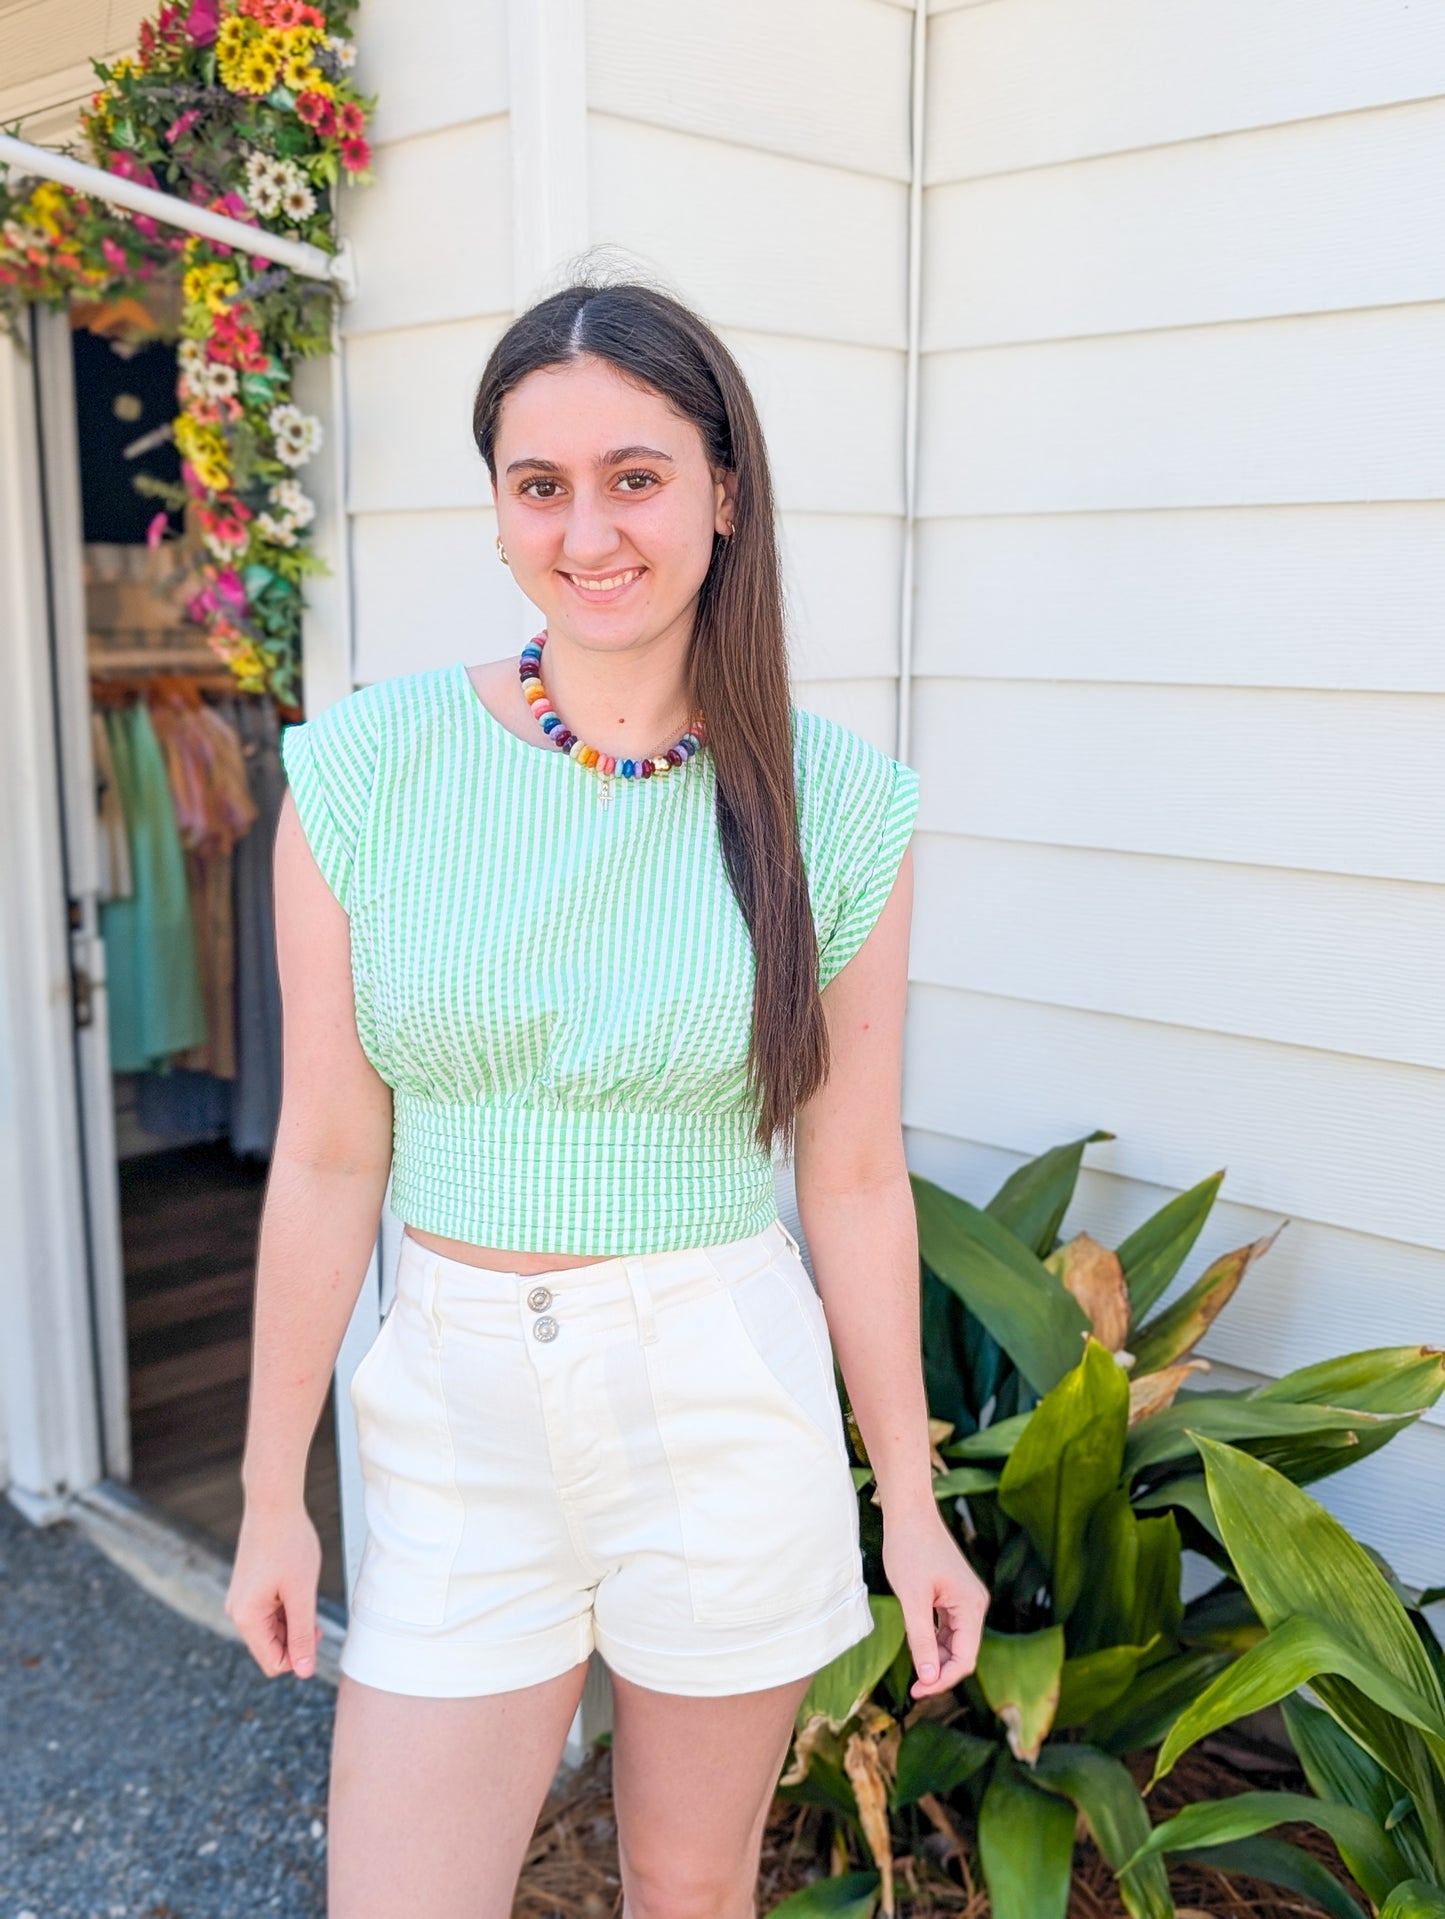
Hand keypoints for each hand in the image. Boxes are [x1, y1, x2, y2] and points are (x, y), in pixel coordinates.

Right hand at [224, 1497, 323, 1680]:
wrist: (273, 1504)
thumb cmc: (290, 1544)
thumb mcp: (302, 1593)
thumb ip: (303, 1635)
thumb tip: (304, 1672)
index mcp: (247, 1618)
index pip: (274, 1662)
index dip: (300, 1656)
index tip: (316, 1630)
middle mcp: (237, 1612)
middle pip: (272, 1648)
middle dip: (296, 1638)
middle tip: (314, 1612)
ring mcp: (241, 1600)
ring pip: (272, 1630)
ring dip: (293, 1621)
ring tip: (306, 1594)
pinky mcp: (248, 1588)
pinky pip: (268, 1613)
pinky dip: (286, 1608)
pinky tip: (298, 1588)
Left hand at [880, 1502, 988, 1699]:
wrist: (909, 1513)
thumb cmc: (909, 1549)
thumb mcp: (912, 1599)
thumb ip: (921, 1640)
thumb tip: (929, 1678)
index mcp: (971, 1606)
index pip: (965, 1659)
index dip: (943, 1681)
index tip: (917, 1692)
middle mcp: (975, 1605)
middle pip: (963, 1653)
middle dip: (940, 1672)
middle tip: (913, 1688)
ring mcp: (966, 1600)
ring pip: (955, 1643)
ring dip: (936, 1658)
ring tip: (913, 1669)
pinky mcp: (954, 1595)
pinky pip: (948, 1628)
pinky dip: (934, 1641)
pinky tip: (918, 1647)